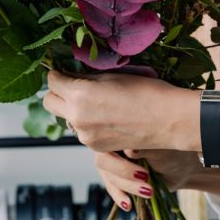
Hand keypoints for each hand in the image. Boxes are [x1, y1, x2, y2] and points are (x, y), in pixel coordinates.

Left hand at [44, 70, 199, 152]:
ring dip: (73, 109)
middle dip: (58, 92)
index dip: (58, 74)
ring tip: (98, 102)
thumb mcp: (113, 75)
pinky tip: (108, 116)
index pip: (52, 81)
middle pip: (49, 103)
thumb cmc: (146, 91)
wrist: (170, 120)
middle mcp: (77, 117)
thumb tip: (70, 75)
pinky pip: (82, 131)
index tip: (66, 72)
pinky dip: (88, 123)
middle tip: (73, 86)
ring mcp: (85, 135)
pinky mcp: (96, 147)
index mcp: (79, 95)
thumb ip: (86, 77)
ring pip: (66, 118)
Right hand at [94, 149, 219, 209]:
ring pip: (109, 177)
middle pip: (104, 161)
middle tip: (145, 177)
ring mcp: (112, 164)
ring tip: (149, 191)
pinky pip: (113, 189)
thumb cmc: (171, 151)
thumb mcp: (160, 149)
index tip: (137, 162)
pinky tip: (128, 205)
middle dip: (124, 172)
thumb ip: (144, 148)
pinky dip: (120, 197)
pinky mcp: (117, 180)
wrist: (180, 168)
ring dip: (128, 186)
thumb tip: (130, 151)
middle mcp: (111, 147)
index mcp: (120, 132)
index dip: (118, 153)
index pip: (106, 141)